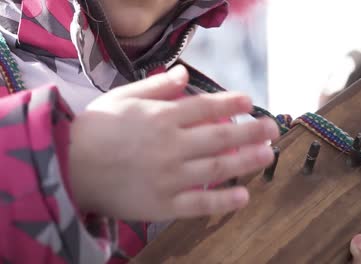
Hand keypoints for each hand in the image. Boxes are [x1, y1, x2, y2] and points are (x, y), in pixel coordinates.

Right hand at [68, 65, 279, 220]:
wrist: (68, 167)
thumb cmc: (95, 130)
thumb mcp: (122, 97)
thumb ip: (157, 87)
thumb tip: (184, 74)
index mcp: (161, 118)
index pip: (206, 107)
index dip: (232, 103)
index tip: (250, 101)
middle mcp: (171, 146)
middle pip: (220, 136)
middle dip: (251, 131)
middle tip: (273, 128)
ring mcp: (169, 177)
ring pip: (217, 168)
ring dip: (246, 161)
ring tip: (267, 155)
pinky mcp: (163, 204)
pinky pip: (199, 204)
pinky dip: (223, 202)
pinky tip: (243, 196)